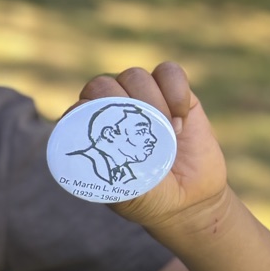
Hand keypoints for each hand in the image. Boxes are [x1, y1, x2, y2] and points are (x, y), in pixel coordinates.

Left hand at [73, 62, 228, 231]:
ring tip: (170, 133)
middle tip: (148, 134)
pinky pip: (169, 71)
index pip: (80, 106)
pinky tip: (182, 117)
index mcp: (90, 131)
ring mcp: (142, 98)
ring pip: (135, 76)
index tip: (115, 141)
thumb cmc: (148, 195)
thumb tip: (97, 149)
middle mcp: (111, 109)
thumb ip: (109, 170)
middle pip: (104, 85)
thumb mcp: (124, 191)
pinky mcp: (174, 94)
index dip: (96, 116)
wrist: (189, 199)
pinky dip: (176, 90)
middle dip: (124, 108)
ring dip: (152, 102)